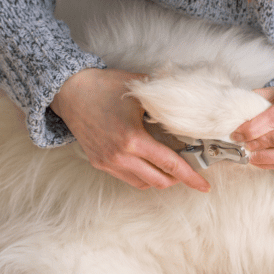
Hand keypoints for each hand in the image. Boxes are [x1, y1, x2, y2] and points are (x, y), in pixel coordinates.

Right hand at [50, 68, 210, 191]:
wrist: (69, 90)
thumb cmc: (104, 87)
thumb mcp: (140, 91)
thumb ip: (165, 103)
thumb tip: (189, 108)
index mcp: (133, 139)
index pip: (170, 165)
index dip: (190, 177)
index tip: (204, 186)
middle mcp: (120, 156)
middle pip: (159, 180)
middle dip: (178, 179)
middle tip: (189, 171)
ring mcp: (108, 162)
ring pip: (143, 183)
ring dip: (160, 178)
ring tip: (170, 167)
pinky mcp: (99, 163)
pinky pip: (128, 178)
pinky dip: (143, 175)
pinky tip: (149, 164)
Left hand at [231, 86, 273, 169]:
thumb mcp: (268, 95)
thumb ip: (254, 107)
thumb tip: (233, 123)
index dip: (255, 128)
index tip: (237, 134)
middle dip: (264, 144)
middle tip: (246, 146)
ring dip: (267, 158)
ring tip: (250, 156)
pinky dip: (273, 164)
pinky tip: (259, 161)